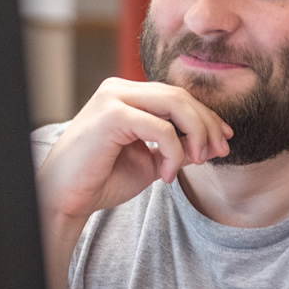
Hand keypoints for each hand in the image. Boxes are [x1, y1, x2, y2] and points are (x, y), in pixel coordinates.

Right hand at [37, 77, 231, 222]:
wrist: (64, 199)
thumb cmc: (101, 180)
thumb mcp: (149, 161)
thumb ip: (177, 147)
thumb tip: (213, 142)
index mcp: (126, 95)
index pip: (176, 96)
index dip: (206, 116)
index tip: (223, 140)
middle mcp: (119, 89)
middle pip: (180, 96)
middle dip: (207, 124)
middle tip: (220, 152)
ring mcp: (113, 98)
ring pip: (175, 104)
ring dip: (195, 135)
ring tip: (195, 162)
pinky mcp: (112, 115)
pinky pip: (161, 128)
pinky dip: (174, 152)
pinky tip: (166, 175)